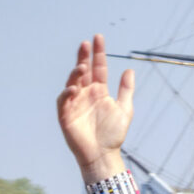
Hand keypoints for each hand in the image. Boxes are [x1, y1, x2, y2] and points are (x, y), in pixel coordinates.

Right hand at [57, 35, 134, 177]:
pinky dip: (67, 93)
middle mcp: (86, 94)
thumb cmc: (113, 135)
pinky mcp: (66, 115)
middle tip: (86, 44)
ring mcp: (75, 103)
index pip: (98, 68)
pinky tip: (74, 88)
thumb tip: (130, 70)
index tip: (98, 38)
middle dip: (83, 57)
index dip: (98, 53)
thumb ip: (126, 90)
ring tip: (82, 67)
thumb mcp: (125, 109)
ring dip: (76, 74)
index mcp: (99, 91)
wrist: (103, 155)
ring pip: (72, 82)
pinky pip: (64, 100)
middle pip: (83, 71)